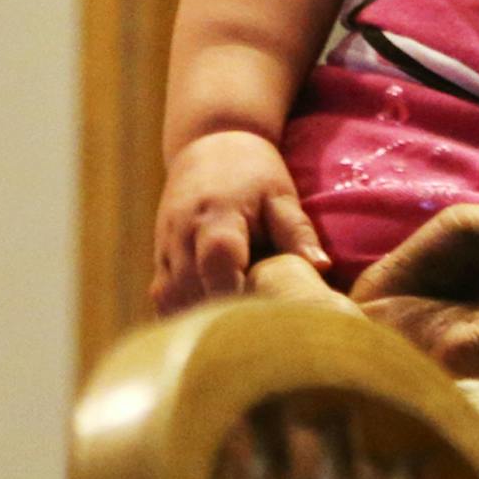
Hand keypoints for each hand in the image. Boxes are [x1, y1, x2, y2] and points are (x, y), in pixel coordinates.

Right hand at [152, 129, 329, 312]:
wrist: (211, 145)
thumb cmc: (254, 173)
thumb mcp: (281, 196)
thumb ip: (297, 232)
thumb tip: (320, 268)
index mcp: (216, 218)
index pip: (217, 263)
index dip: (235, 293)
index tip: (262, 316)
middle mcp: (181, 236)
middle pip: (191, 290)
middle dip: (221, 314)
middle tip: (257, 333)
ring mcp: (164, 250)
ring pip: (171, 300)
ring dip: (200, 317)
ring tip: (237, 328)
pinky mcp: (158, 261)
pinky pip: (163, 298)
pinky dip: (184, 313)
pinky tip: (213, 321)